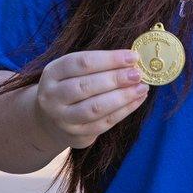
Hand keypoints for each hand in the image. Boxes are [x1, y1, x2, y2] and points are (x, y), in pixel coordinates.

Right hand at [33, 49, 149, 149]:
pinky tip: (137, 100)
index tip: (132, 56)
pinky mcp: (76, 135)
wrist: (50, 119)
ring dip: (122, 97)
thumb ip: (99, 64)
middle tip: (138, 73)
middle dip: (116, 79)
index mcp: (52, 73)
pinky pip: (103, 123)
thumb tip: (133, 60)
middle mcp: (52, 97)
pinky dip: (124, 111)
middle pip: (86, 86)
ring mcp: (62, 119)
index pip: (81, 63)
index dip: (109, 59)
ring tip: (142, 87)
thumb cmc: (71, 85)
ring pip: (95, 108)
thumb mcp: (74, 71)